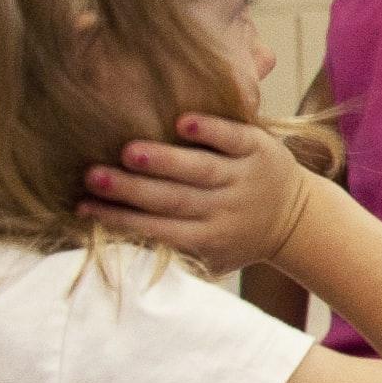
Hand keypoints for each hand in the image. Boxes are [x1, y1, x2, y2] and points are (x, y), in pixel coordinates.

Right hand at [79, 114, 314, 274]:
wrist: (298, 218)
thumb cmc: (235, 239)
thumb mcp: (209, 260)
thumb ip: (171, 257)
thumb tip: (113, 254)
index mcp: (206, 238)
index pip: (158, 231)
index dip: (121, 221)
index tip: (83, 207)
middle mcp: (224, 209)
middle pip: (173, 200)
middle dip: (131, 190)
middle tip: (92, 177)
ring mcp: (243, 177)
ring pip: (201, 170)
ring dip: (165, 161)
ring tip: (129, 152)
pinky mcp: (260, 150)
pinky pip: (234, 139)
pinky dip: (211, 131)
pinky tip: (183, 122)